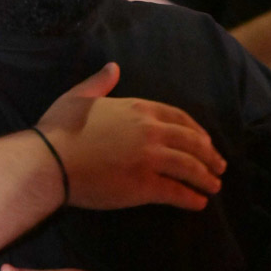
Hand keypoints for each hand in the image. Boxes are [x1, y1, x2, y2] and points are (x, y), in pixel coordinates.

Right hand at [37, 62, 226, 211]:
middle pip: (192, 142)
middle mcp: (150, 131)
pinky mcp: (144, 186)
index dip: (197, 131)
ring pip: (190, 167)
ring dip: (206, 178)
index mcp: (139, 109)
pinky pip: (176, 192)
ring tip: (214, 187)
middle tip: (219, 166)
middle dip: (210, 155)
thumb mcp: (79, 96)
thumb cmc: (59, 129)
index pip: (180, 117)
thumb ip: (100, 83)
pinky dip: (191, 198)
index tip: (206, 141)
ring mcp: (150, 158)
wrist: (50, 161)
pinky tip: (199, 203)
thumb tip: (113, 67)